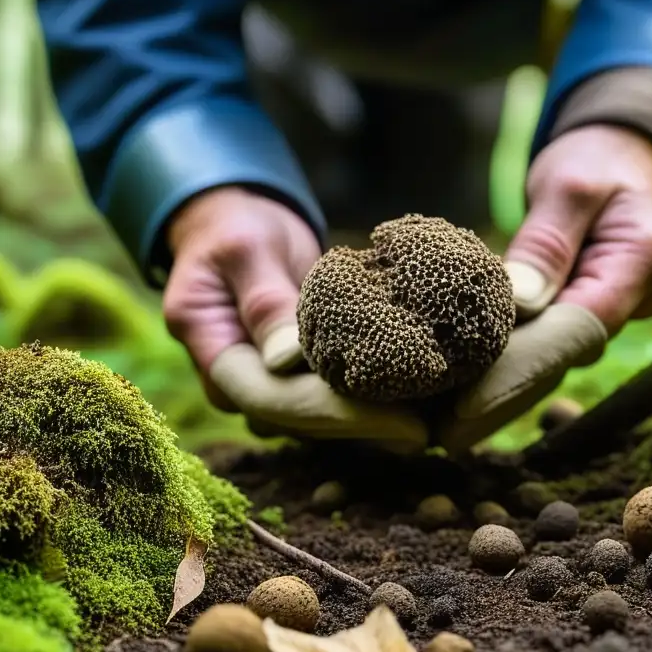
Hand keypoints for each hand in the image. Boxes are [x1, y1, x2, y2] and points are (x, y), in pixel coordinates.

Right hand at [162, 187, 428, 448]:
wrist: (237, 223)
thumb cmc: (238, 228)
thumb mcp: (247, 250)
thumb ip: (265, 300)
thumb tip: (285, 360)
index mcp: (214, 356)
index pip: (273, 401)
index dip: (336, 414)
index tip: (403, 421)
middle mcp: (239, 385)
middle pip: (302, 422)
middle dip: (367, 427)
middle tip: (431, 428)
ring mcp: (268, 388)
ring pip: (323, 421)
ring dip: (376, 421)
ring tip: (436, 418)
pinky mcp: (298, 381)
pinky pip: (336, 401)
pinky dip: (376, 400)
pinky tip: (423, 400)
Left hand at [438, 125, 651, 452]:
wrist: (622, 144)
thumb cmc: (596, 157)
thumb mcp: (569, 185)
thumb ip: (547, 242)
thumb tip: (519, 304)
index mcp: (643, 264)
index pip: (579, 331)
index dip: (524, 370)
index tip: (468, 406)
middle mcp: (637, 298)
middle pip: (566, 355)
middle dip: (507, 393)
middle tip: (443, 430)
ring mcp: (613, 306)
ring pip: (556, 353)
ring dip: (505, 380)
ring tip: (443, 414)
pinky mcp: (586, 306)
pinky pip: (549, 338)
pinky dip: (510, 356)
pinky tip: (465, 380)